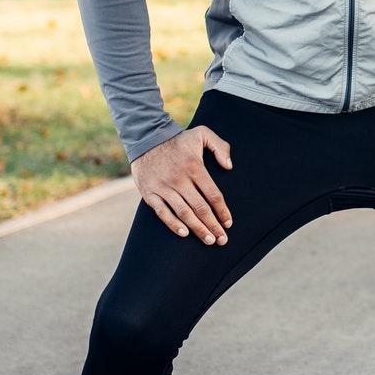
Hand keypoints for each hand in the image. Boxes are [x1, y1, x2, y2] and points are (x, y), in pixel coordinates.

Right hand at [130, 126, 233, 244]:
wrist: (146, 138)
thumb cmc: (178, 139)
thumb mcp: (202, 133)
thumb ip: (220, 146)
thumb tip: (229, 167)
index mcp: (194, 167)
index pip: (213, 194)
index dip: (222, 211)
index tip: (228, 223)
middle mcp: (179, 179)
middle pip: (200, 208)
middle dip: (213, 226)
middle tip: (222, 240)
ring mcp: (164, 187)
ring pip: (184, 213)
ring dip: (197, 229)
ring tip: (209, 240)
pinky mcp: (150, 193)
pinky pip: (163, 212)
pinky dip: (173, 224)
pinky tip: (185, 234)